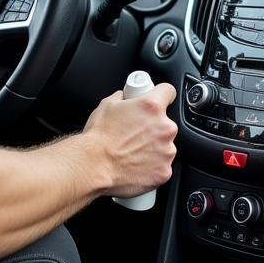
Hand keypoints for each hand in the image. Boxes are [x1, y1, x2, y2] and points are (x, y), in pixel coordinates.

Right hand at [83, 83, 177, 198]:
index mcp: (152, 107)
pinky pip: (162, 165)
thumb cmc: (98, 137)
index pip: (168, 91)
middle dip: (154, 127)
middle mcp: (165, 127)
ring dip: (154, 147)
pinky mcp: (164, 171)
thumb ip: (121, 98)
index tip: (160, 100)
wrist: (94, 165)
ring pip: (165, 145)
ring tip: (133, 151)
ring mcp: (167, 151)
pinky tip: (136, 165)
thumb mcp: (106, 105)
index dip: (162, 95)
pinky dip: (152, 166)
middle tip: (135, 134)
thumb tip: (123, 98)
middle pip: (166, 123)